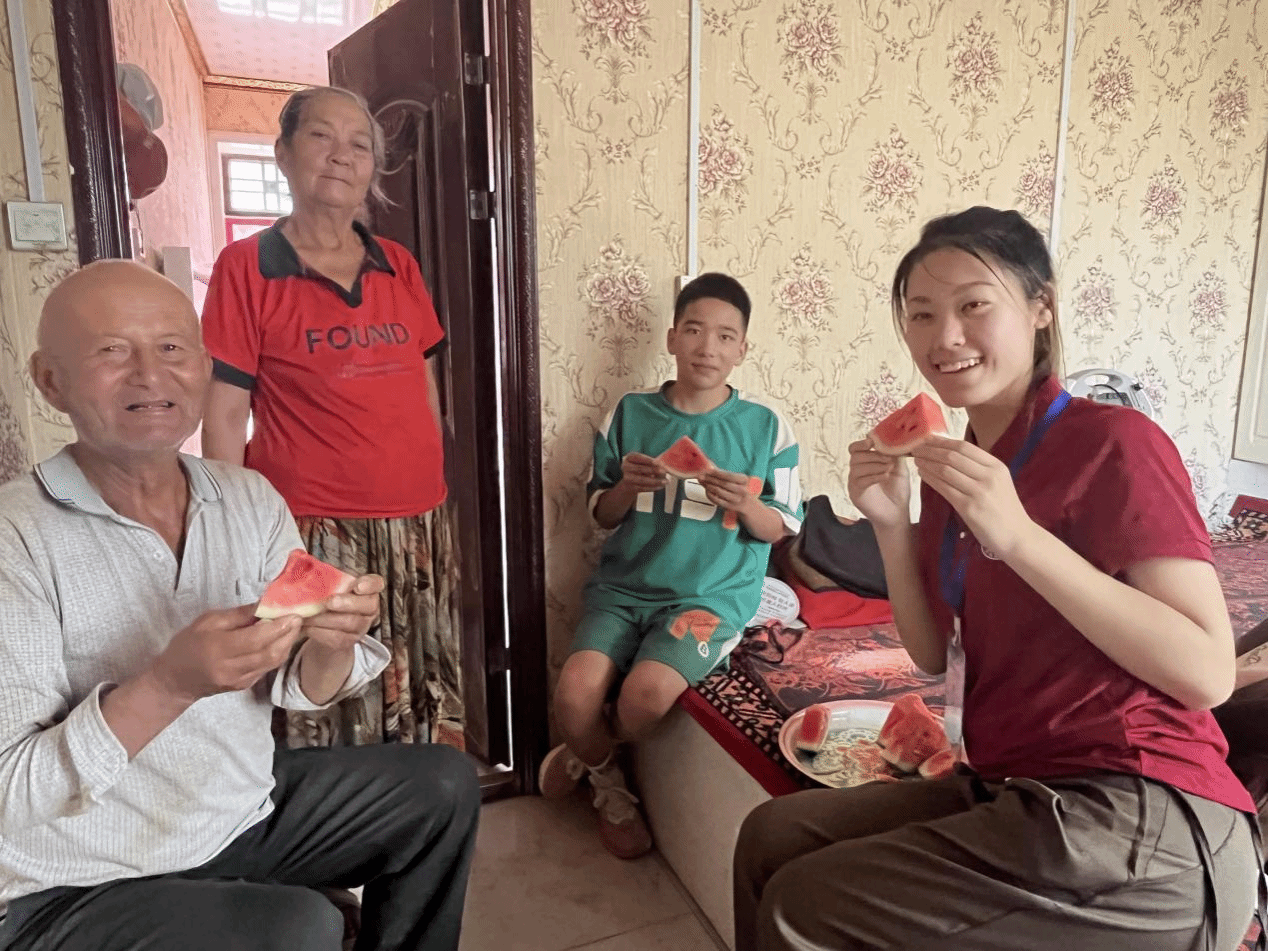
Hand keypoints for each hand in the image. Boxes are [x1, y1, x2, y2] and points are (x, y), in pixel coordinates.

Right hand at [149, 605, 302, 703]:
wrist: (175, 680)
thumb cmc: (188, 645)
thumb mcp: (207, 622)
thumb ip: (237, 615)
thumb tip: (264, 603)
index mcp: (219, 649)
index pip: (256, 639)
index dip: (278, 627)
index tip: (292, 613)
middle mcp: (231, 668)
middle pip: (270, 653)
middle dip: (289, 635)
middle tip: (299, 618)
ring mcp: (240, 680)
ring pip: (272, 662)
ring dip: (287, 644)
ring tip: (294, 627)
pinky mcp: (244, 686)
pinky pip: (267, 668)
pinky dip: (278, 653)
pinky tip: (281, 641)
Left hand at [300, 573, 384, 650]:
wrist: (324, 624)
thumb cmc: (327, 597)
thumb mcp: (326, 583)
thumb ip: (317, 571)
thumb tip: (298, 555)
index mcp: (367, 589)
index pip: (376, 584)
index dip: (370, 584)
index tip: (358, 585)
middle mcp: (369, 607)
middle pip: (367, 605)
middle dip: (347, 603)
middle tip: (329, 602)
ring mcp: (362, 625)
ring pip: (350, 623)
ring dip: (327, 619)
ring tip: (309, 615)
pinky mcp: (350, 640)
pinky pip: (338, 638)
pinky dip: (320, 632)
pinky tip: (307, 626)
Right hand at [619, 452, 667, 493]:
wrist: (630, 482)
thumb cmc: (640, 469)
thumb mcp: (644, 463)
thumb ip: (652, 463)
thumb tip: (663, 466)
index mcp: (629, 457)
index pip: (638, 457)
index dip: (648, 460)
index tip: (658, 462)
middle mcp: (625, 467)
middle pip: (640, 469)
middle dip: (654, 470)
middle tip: (664, 472)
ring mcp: (627, 478)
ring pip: (642, 480)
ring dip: (655, 481)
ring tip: (665, 481)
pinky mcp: (630, 488)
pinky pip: (642, 488)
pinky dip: (653, 487)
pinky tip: (660, 486)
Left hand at [700, 469, 759, 513]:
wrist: (748, 505)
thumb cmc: (739, 488)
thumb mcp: (737, 480)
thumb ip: (724, 474)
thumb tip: (709, 466)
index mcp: (744, 480)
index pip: (729, 476)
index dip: (717, 473)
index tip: (707, 469)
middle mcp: (742, 490)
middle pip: (723, 483)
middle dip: (710, 478)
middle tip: (701, 475)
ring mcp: (737, 500)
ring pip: (719, 492)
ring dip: (708, 486)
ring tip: (702, 481)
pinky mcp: (730, 507)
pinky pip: (717, 500)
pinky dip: (710, 495)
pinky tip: (706, 490)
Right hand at [847, 438, 910, 528]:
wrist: (897, 514)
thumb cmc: (898, 492)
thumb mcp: (899, 468)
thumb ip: (894, 454)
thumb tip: (894, 439)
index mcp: (865, 463)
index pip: (855, 448)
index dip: (862, 443)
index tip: (873, 441)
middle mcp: (857, 472)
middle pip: (855, 456)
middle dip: (873, 455)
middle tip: (888, 459)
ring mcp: (854, 483)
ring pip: (856, 467)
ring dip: (874, 465)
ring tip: (889, 469)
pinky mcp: (856, 494)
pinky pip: (860, 481)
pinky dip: (874, 476)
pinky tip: (885, 476)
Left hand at [912, 437, 1034, 558]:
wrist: (1017, 536)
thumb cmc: (1005, 509)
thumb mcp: (998, 482)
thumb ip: (980, 469)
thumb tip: (951, 454)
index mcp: (996, 466)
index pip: (965, 447)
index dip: (942, 441)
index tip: (927, 438)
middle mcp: (989, 476)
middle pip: (953, 456)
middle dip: (931, 450)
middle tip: (915, 448)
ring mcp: (979, 492)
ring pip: (946, 470)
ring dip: (927, 463)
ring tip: (916, 460)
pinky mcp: (969, 507)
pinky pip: (944, 488)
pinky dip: (930, 479)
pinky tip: (922, 475)